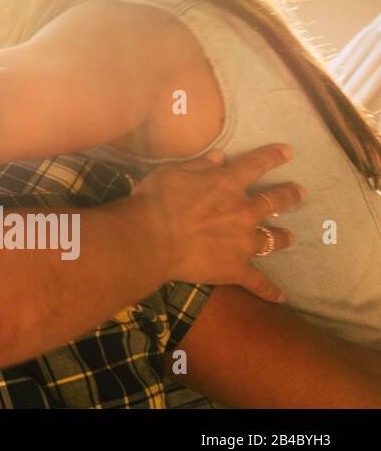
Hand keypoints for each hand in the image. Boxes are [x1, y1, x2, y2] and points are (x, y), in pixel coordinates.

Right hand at [134, 144, 301, 302]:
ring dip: (282, 237)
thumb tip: (220, 157)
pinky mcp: (237, 269)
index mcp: (227, 184)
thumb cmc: (156, 201)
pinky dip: (269, 290)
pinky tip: (280, 297)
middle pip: (273, 202)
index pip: (255, 165)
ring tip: (290, 237)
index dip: (272, 157)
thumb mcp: (173, 172)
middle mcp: (243, 211)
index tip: (287, 152)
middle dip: (288, 196)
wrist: (151, 240)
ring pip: (271, 239)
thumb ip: (199, 165)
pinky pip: (257, 282)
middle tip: (299, 193)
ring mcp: (244, 242)